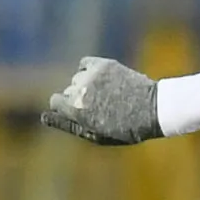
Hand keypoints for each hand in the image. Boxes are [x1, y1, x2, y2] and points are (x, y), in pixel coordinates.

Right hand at [42, 57, 161, 144]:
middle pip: (68, 90)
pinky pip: (85, 64)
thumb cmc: (128, 128)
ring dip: (87, 84)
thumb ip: (70, 125)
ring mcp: (91, 75)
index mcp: (75, 109)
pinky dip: (90, 70)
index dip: (67, 108)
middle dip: (79, 97)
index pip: (55, 102)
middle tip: (103, 107)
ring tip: (109, 95)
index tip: (81, 112)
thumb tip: (44, 117)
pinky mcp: (102, 63)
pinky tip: (104, 79)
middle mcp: (79, 90)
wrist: (155, 109)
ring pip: (78, 78)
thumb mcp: (98, 135)